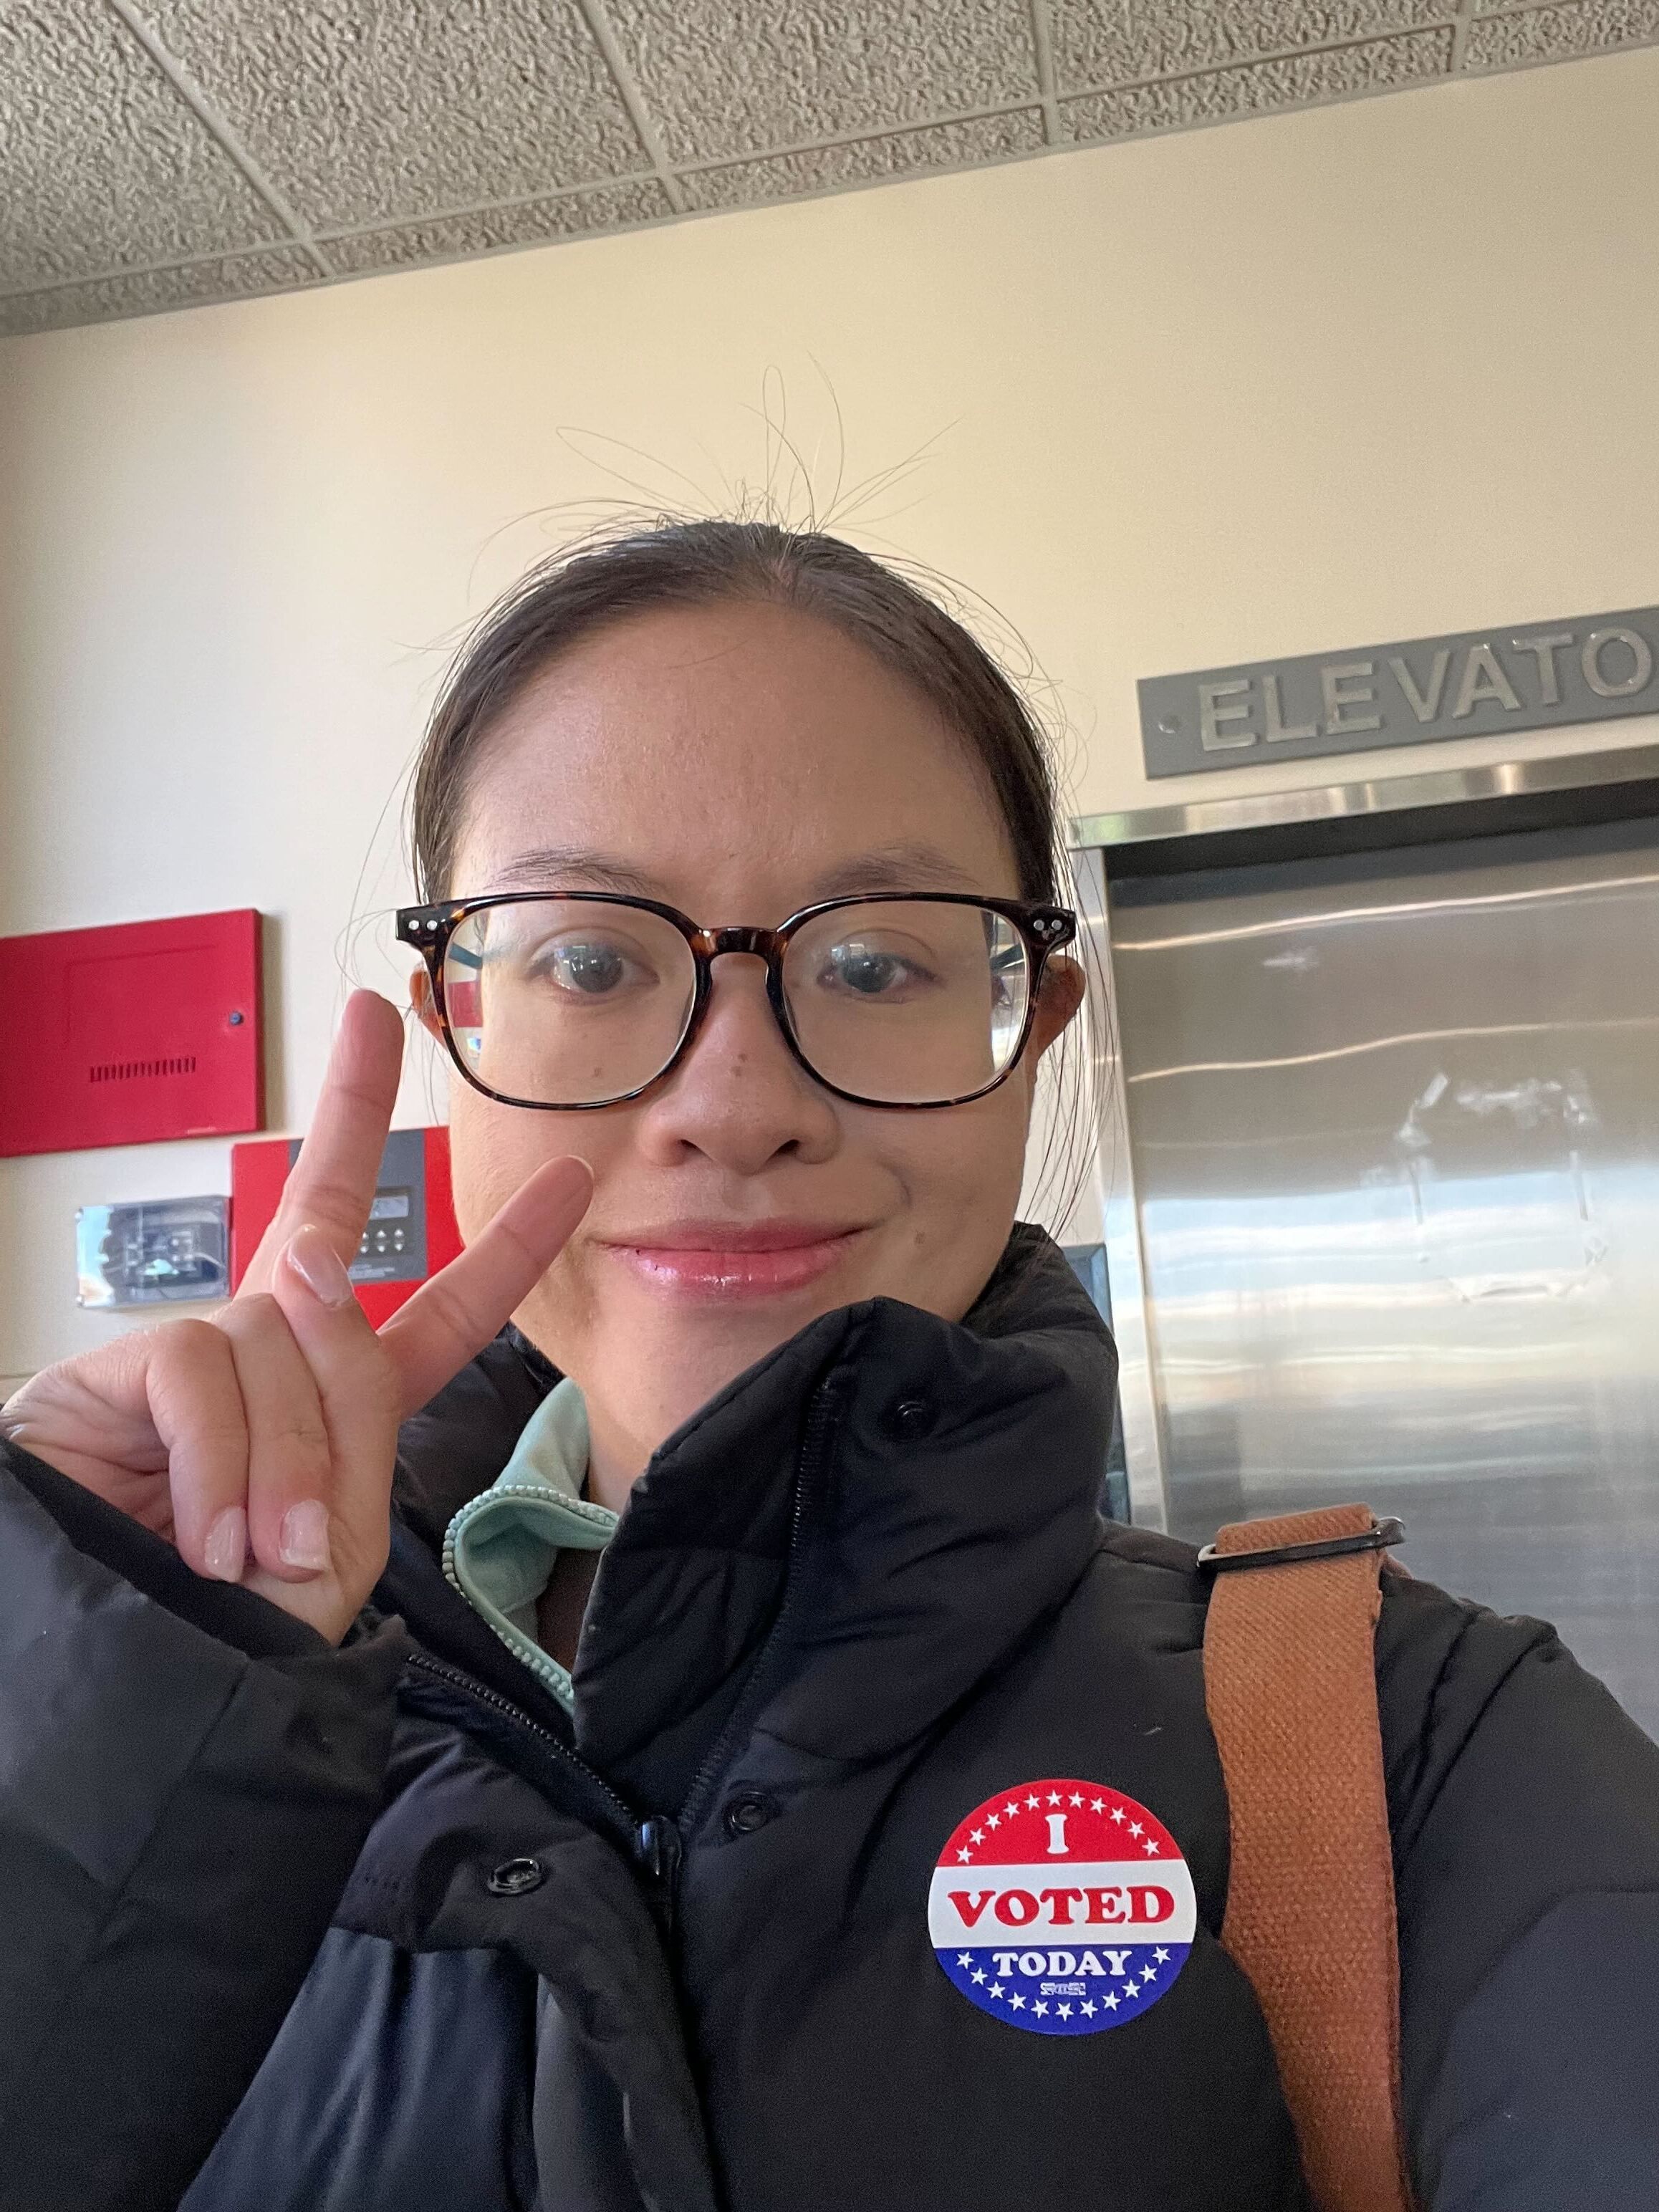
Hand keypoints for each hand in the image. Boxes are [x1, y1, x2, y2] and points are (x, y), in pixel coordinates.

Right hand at [0, 991, 590, 1642]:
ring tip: (252, 1558)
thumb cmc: (232, 1639)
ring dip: (285, 1458)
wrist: (122, 1706)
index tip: (571, 1181)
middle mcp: (264, 1363)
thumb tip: (314, 1276)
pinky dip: (219, 1456)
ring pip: (281, 1335)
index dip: (504, 1254)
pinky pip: (201, 1368)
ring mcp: (186, 1359)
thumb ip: (349, 1414)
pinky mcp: (104, 1373)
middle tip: (371, 1014)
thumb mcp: (336, 1543)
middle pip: (320, 1219)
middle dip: (354, 1105)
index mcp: (343, 1410)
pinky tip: (204, 1533)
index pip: (435, 1319)